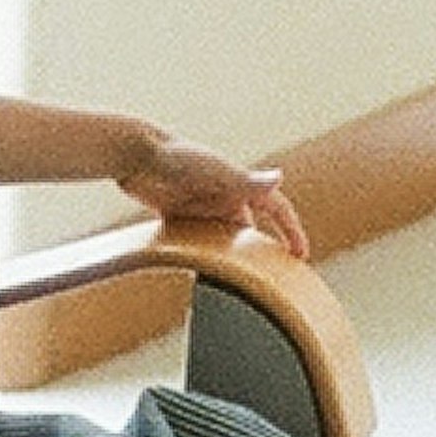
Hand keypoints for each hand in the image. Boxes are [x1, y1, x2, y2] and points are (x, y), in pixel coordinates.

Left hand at [115, 130, 311, 258]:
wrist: (134, 154)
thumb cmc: (178, 156)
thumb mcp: (216, 171)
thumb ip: (247, 180)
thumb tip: (280, 178)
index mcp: (239, 184)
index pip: (276, 208)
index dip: (291, 230)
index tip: (302, 254)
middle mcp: (224, 195)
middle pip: (250, 228)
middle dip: (262, 250)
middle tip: (274, 277)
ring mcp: (200, 205)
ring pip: (222, 237)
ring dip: (229, 256)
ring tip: (238, 282)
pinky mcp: (177, 212)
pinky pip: (194, 238)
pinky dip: (199, 252)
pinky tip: (200, 272)